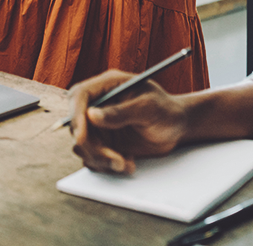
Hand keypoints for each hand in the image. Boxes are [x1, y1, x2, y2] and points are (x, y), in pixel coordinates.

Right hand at [69, 70, 190, 173]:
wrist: (177, 128)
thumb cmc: (166, 110)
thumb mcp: (148, 107)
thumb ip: (121, 111)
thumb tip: (91, 115)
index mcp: (108, 85)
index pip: (79, 95)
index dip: (75, 116)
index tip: (82, 137)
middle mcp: (99, 104)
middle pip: (77, 124)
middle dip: (92, 146)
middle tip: (115, 160)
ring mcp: (100, 124)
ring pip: (82, 145)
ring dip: (100, 159)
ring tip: (125, 163)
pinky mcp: (103, 142)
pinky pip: (92, 157)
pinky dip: (106, 166)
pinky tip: (127, 163)